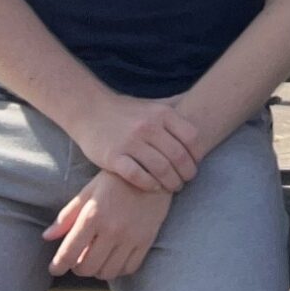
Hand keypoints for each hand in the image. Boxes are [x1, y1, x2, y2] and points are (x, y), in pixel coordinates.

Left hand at [45, 172, 172, 278]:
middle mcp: (112, 229)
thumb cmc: (117, 179)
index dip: (58, 266)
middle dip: (78, 267)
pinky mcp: (147, 240)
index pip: (69, 253)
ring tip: (97, 257)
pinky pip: (129, 268)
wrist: (154, 170)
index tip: (55, 268)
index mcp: (93, 215)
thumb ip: (67, 215)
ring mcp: (131, 236)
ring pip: (107, 272)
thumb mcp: (89, 191)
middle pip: (87, 268)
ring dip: (98, 270)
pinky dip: (118, 269)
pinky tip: (115, 257)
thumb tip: (47, 236)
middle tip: (78, 258)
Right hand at [71, 91, 201, 192]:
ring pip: (161, 168)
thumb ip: (175, 106)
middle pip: (178, 156)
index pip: (192, 137)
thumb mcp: (153, 104)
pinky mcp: (113, 156)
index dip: (197, 155)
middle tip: (186, 181)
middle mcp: (149, 126)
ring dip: (171, 182)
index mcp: (162, 113)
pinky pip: (137, 175)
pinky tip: (154, 188)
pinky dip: (149, 184)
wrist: (90, 110)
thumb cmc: (127, 111)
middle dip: (186, 173)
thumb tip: (198, 102)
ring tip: (173, 187)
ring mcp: (130, 141)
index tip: (195, 164)